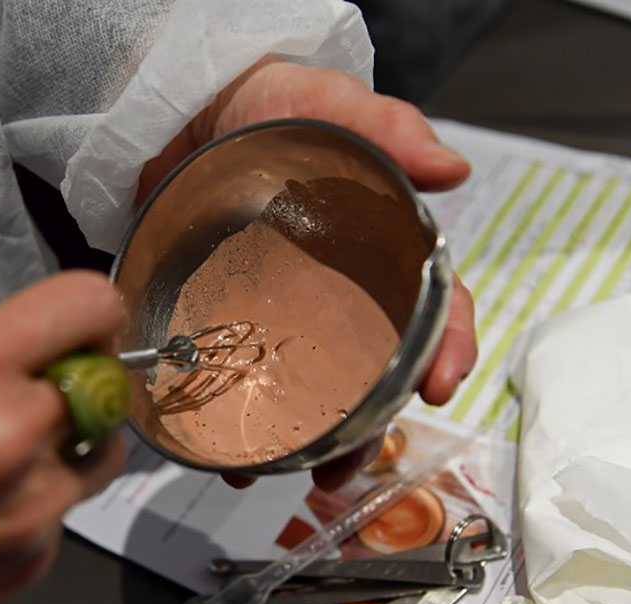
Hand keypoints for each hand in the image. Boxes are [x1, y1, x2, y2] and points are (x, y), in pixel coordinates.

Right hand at [0, 272, 125, 603]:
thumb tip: (15, 342)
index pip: (88, 305)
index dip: (89, 312)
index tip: (83, 326)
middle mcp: (15, 429)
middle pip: (101, 383)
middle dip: (70, 384)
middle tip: (27, 397)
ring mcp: (34, 500)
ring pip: (96, 450)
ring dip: (64, 444)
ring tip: (2, 458)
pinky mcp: (37, 554)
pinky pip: (64, 508)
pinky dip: (35, 501)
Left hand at [141, 59, 477, 490]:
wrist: (180, 112)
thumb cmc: (265, 104)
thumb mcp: (324, 103)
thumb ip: (383, 127)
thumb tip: (451, 169)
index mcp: (378, 250)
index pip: (431, 306)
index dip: (447, 346)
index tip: (441, 385)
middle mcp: (337, 293)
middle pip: (374, 371)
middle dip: (373, 427)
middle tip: (349, 465)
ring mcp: (281, 314)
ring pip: (314, 392)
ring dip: (314, 443)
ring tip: (297, 474)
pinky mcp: (227, 323)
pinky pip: (243, 383)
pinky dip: (243, 425)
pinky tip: (231, 453)